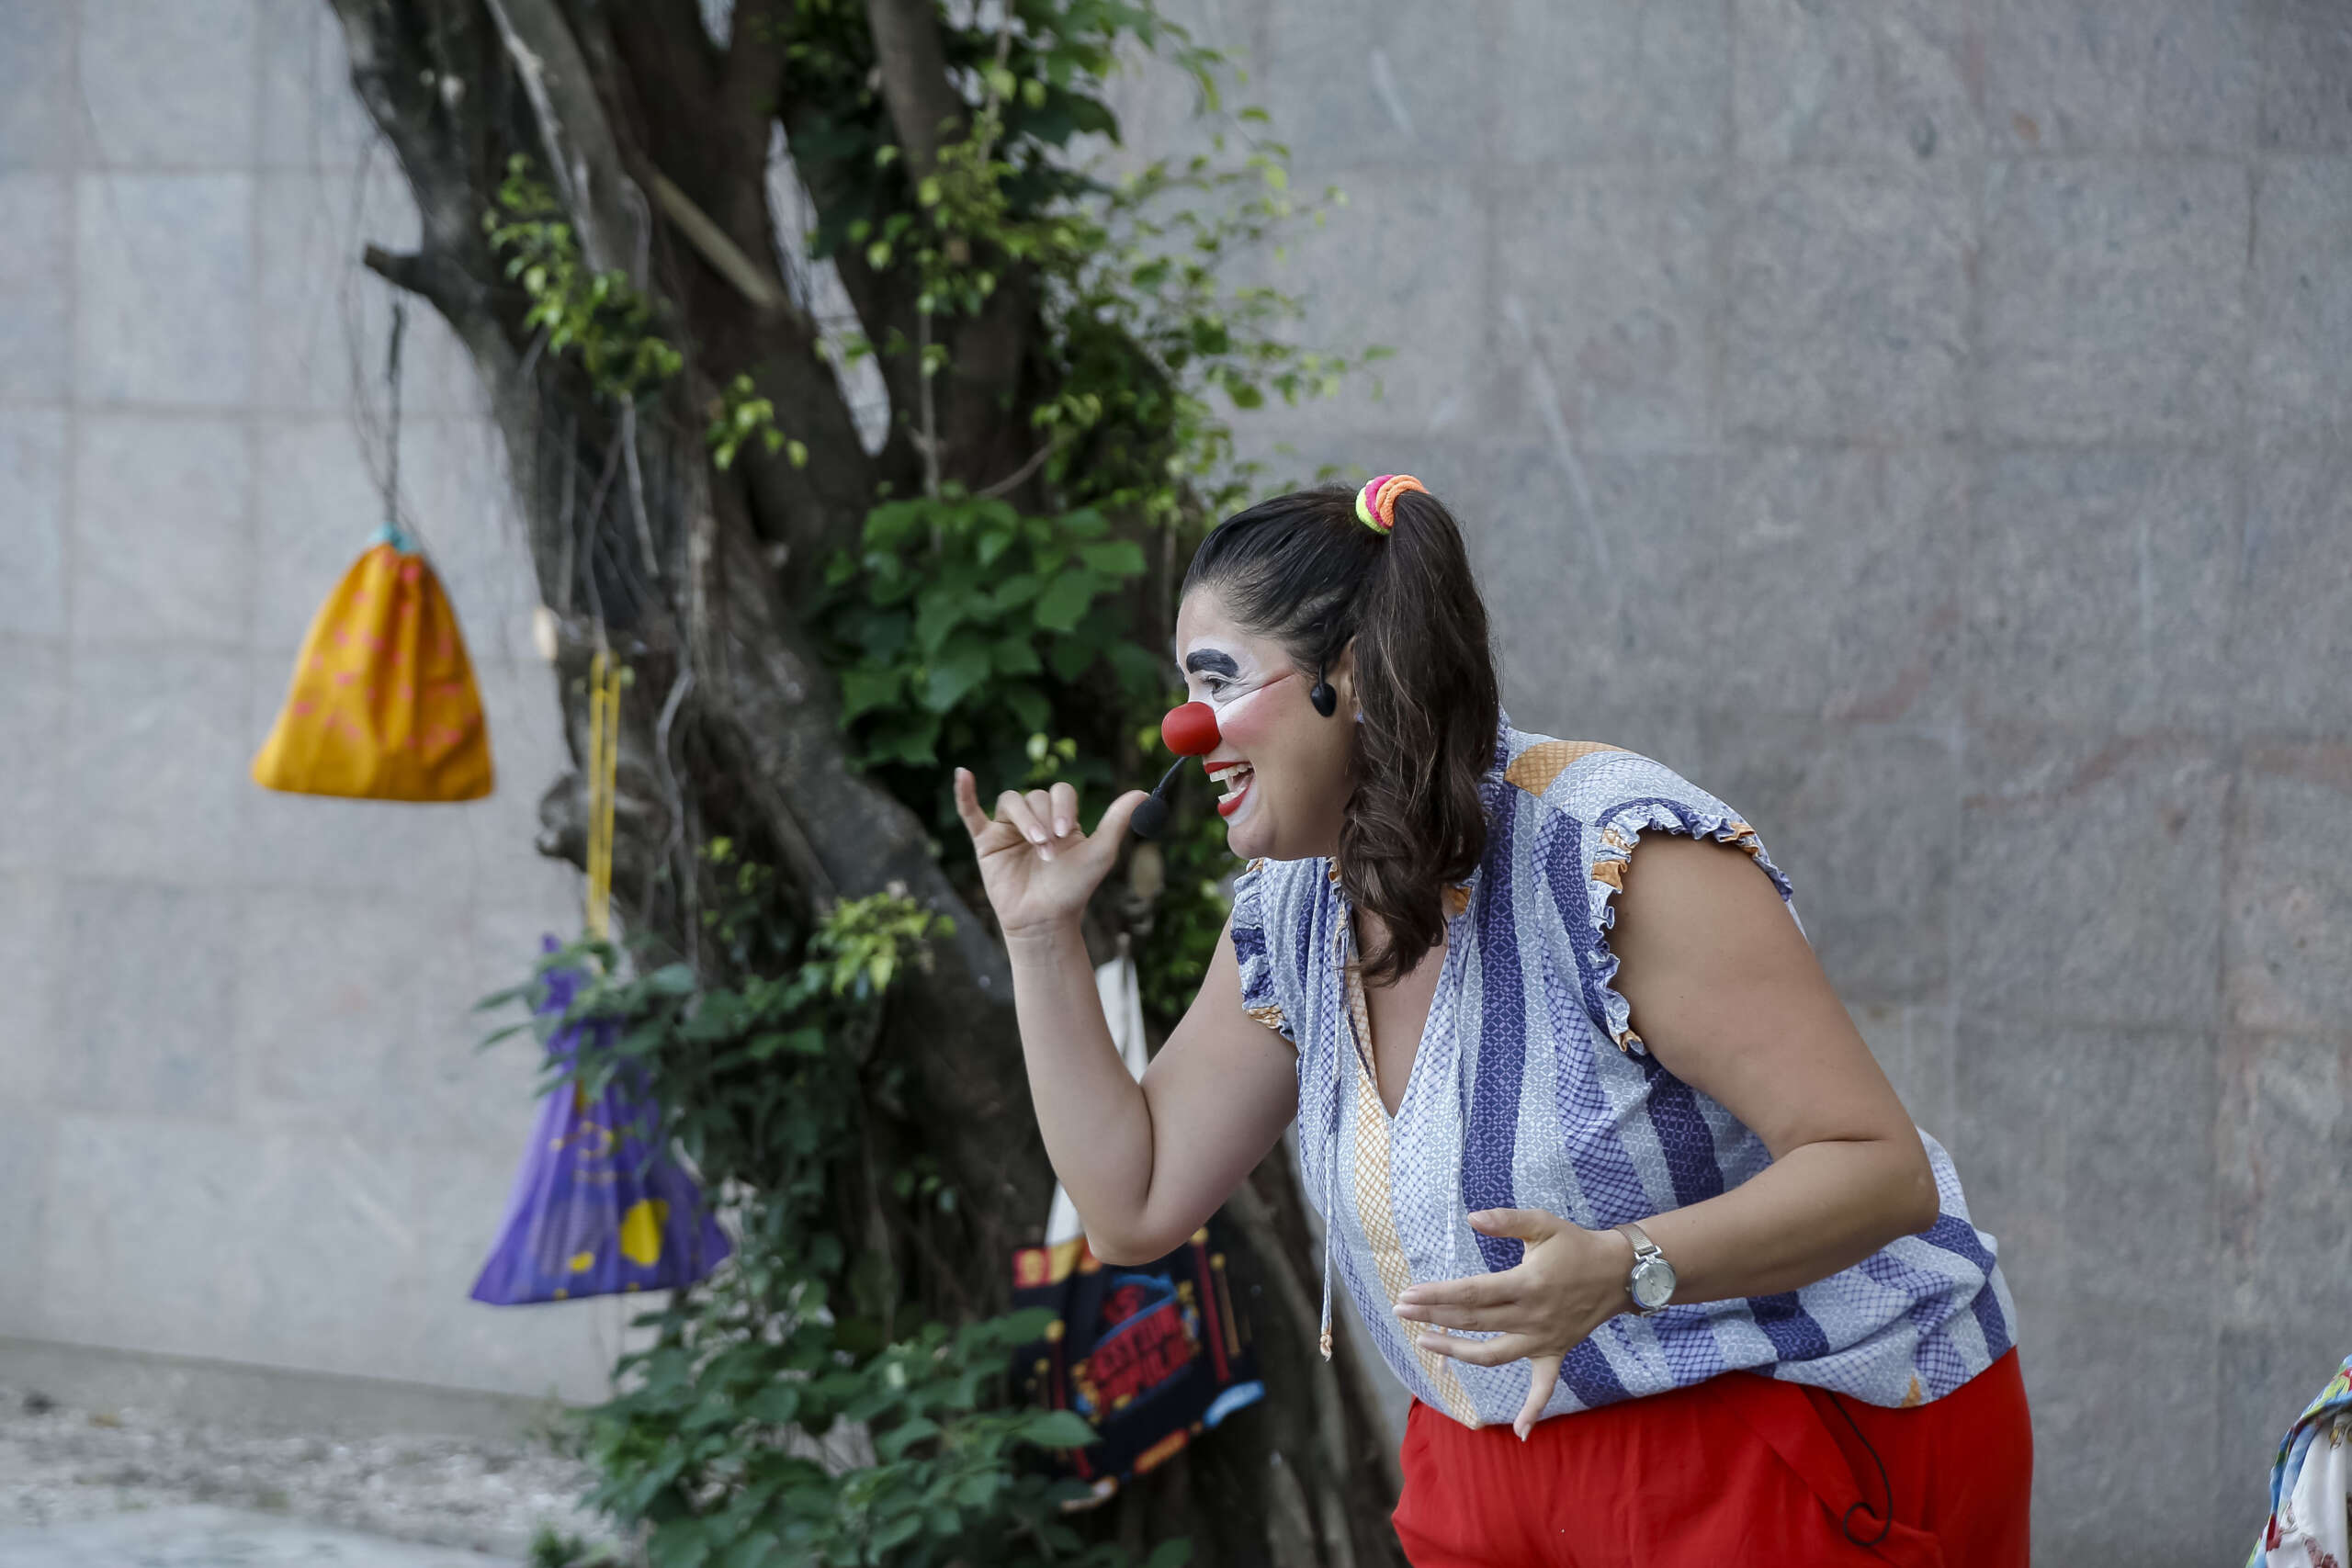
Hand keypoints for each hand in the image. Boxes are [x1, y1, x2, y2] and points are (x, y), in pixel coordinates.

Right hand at [952, 769, 1148, 938]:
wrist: (1044, 921)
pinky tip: (962, 774)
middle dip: (1045, 821)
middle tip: (1051, 850)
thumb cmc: (1073, 889)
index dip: (1063, 806)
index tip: (1067, 833)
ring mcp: (1008, 829)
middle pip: (1035, 797)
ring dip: (1025, 820)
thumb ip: (1117, 821)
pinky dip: (964, 794)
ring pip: (1011, 802)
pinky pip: (971, 813)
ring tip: (1036, 845)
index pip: (1060, 792)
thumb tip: (1143, 792)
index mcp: (1061, 818)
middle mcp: (1035, 818)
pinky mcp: (985, 842)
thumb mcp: (1100, 853)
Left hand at [1391, 1208, 1633, 1439]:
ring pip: (1493, 1355)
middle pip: (1474, 1322)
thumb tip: (1472, 1218)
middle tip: (1400, 1310)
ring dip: (1457, 1353)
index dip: (1436, 1296)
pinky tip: (1520, 1432)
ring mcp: (1543, 1339)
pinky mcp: (1555, 1352)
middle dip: (1433, 1317)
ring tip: (1425, 1343)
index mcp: (1526, 1285)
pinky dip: (1533, 1409)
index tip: (1408, 1295)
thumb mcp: (1543, 1224)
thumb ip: (1507, 1220)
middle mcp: (1531, 1317)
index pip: (1471, 1294)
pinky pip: (1544, 1386)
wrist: (1620, 1272)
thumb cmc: (1577, 1245)